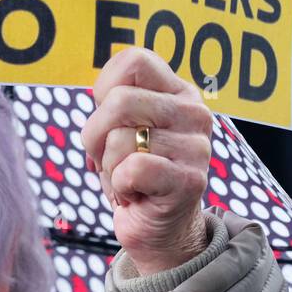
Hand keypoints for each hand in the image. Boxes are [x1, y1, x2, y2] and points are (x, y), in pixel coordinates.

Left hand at [81, 47, 213, 275]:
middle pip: (117, 101)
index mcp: (178, 92)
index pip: (132, 60)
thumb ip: (114, 103)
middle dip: (94, 136)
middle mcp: (194, 112)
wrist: (159, 231)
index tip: (108, 120)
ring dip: (108, 167)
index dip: (103, 89)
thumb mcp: (121, 129)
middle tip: (109, 159)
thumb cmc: (133, 175)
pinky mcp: (190, 181)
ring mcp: (196, 147)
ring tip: (127, 179)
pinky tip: (134, 195)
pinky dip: (118, 187)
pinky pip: (131, 169)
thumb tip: (101, 94)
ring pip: (119, 139)